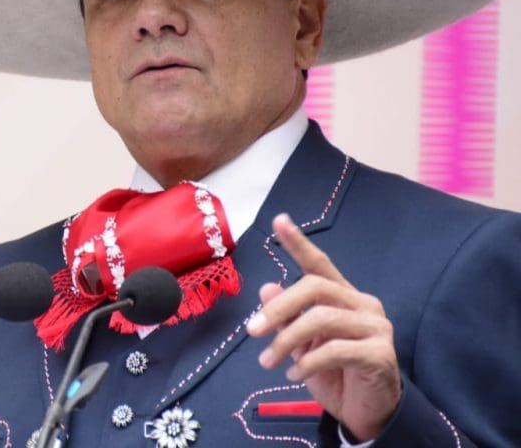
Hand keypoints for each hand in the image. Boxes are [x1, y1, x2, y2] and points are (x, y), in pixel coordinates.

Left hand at [245, 213, 400, 441]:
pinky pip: (336, 350)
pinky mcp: (381, 354)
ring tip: (268, 362)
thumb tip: (266, 287)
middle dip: (278, 308)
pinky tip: (294, 375)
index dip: (298, 243)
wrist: (365, 413)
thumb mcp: (301, 344)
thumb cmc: (333, 374)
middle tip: (252, 331)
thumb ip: (287, 316)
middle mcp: (362, 304)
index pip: (319, 264)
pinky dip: (307, 363)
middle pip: (314, 288)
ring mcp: (376, 327)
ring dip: (286, 341)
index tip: (278, 220)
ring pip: (322, 319)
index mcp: (343, 296)